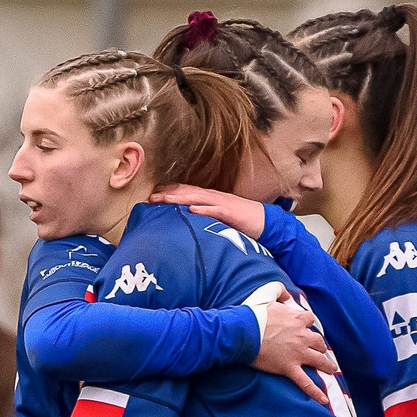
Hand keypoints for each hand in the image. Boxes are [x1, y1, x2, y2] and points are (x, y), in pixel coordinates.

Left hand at [150, 183, 266, 237]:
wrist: (266, 223)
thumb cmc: (242, 223)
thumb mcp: (218, 220)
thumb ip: (204, 220)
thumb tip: (188, 225)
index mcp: (210, 199)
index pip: (186, 192)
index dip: (169, 192)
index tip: (152, 196)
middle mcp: (214, 198)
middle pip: (187, 192)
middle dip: (168, 194)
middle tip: (150, 198)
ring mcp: (222, 204)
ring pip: (197, 198)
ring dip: (180, 198)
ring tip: (164, 199)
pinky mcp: (232, 213)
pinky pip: (216, 210)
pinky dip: (204, 209)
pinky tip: (191, 209)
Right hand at [253, 299, 336, 403]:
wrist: (243, 332)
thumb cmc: (252, 314)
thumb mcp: (267, 293)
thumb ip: (279, 290)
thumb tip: (287, 295)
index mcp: (296, 319)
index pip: (310, 321)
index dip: (308, 325)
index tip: (305, 328)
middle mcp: (301, 336)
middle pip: (319, 341)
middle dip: (320, 346)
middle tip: (320, 351)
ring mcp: (297, 354)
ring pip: (319, 360)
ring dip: (327, 365)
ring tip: (331, 369)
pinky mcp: (289, 368)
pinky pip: (305, 382)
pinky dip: (316, 392)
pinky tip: (324, 400)